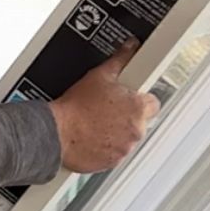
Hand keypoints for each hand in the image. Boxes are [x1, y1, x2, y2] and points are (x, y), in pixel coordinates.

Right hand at [49, 42, 158, 173]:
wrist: (56, 133)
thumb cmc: (75, 107)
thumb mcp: (99, 76)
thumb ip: (120, 60)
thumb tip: (130, 47)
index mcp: (138, 108)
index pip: (153, 103)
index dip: (139, 101)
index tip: (128, 100)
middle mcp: (136, 130)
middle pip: (140, 122)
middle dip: (127, 117)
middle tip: (106, 111)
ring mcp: (125, 148)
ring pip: (127, 139)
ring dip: (117, 134)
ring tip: (96, 125)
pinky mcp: (112, 162)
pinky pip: (114, 155)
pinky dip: (106, 149)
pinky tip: (93, 138)